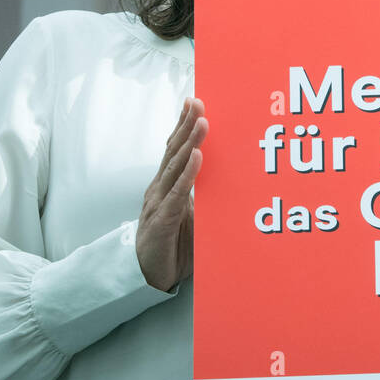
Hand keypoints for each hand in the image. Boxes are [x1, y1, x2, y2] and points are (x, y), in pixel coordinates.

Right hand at [137, 97, 205, 291]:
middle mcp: (160, 189)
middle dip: (187, 125)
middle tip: (199, 101)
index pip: (174, 150)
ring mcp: (158, 203)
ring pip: (175, 167)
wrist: (148, 278)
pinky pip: (177, 194)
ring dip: (190, 142)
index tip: (193, 102)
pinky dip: (188, 174)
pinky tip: (196, 157)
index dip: (182, 125)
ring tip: (202, 121)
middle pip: (174, 151)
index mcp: (166, 186)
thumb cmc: (173, 246)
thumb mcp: (193, 217)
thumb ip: (204, 198)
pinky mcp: (161, 222)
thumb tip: (230, 179)